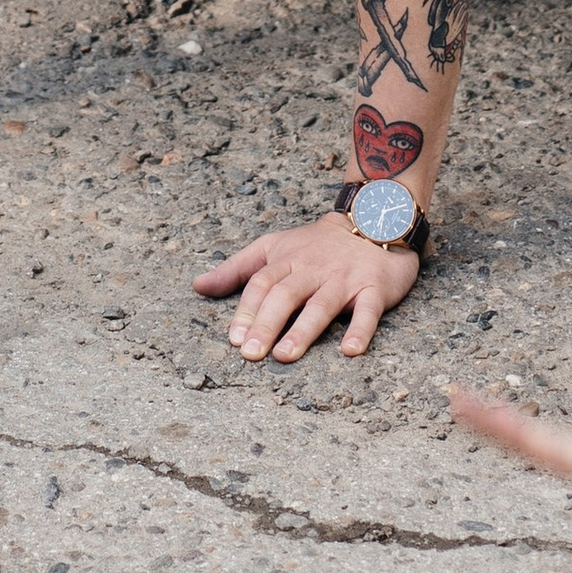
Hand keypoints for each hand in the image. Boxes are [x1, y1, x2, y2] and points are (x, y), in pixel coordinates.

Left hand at [195, 211, 420, 360]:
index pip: (262, 284)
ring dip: (303, 330)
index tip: (234, 339)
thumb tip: (197, 286)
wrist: (374, 218)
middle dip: (266, 324)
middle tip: (251, 354)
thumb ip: (237, 269)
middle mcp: (313, 268)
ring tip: (285, 355)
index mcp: (287, 259)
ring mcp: (344, 278)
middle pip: (286, 294)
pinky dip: (360, 329)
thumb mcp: (273, 247)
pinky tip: (351, 350)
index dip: (246, 310)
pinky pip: (368, 310)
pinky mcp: (374, 287)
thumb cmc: (317, 244)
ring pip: (321, 304)